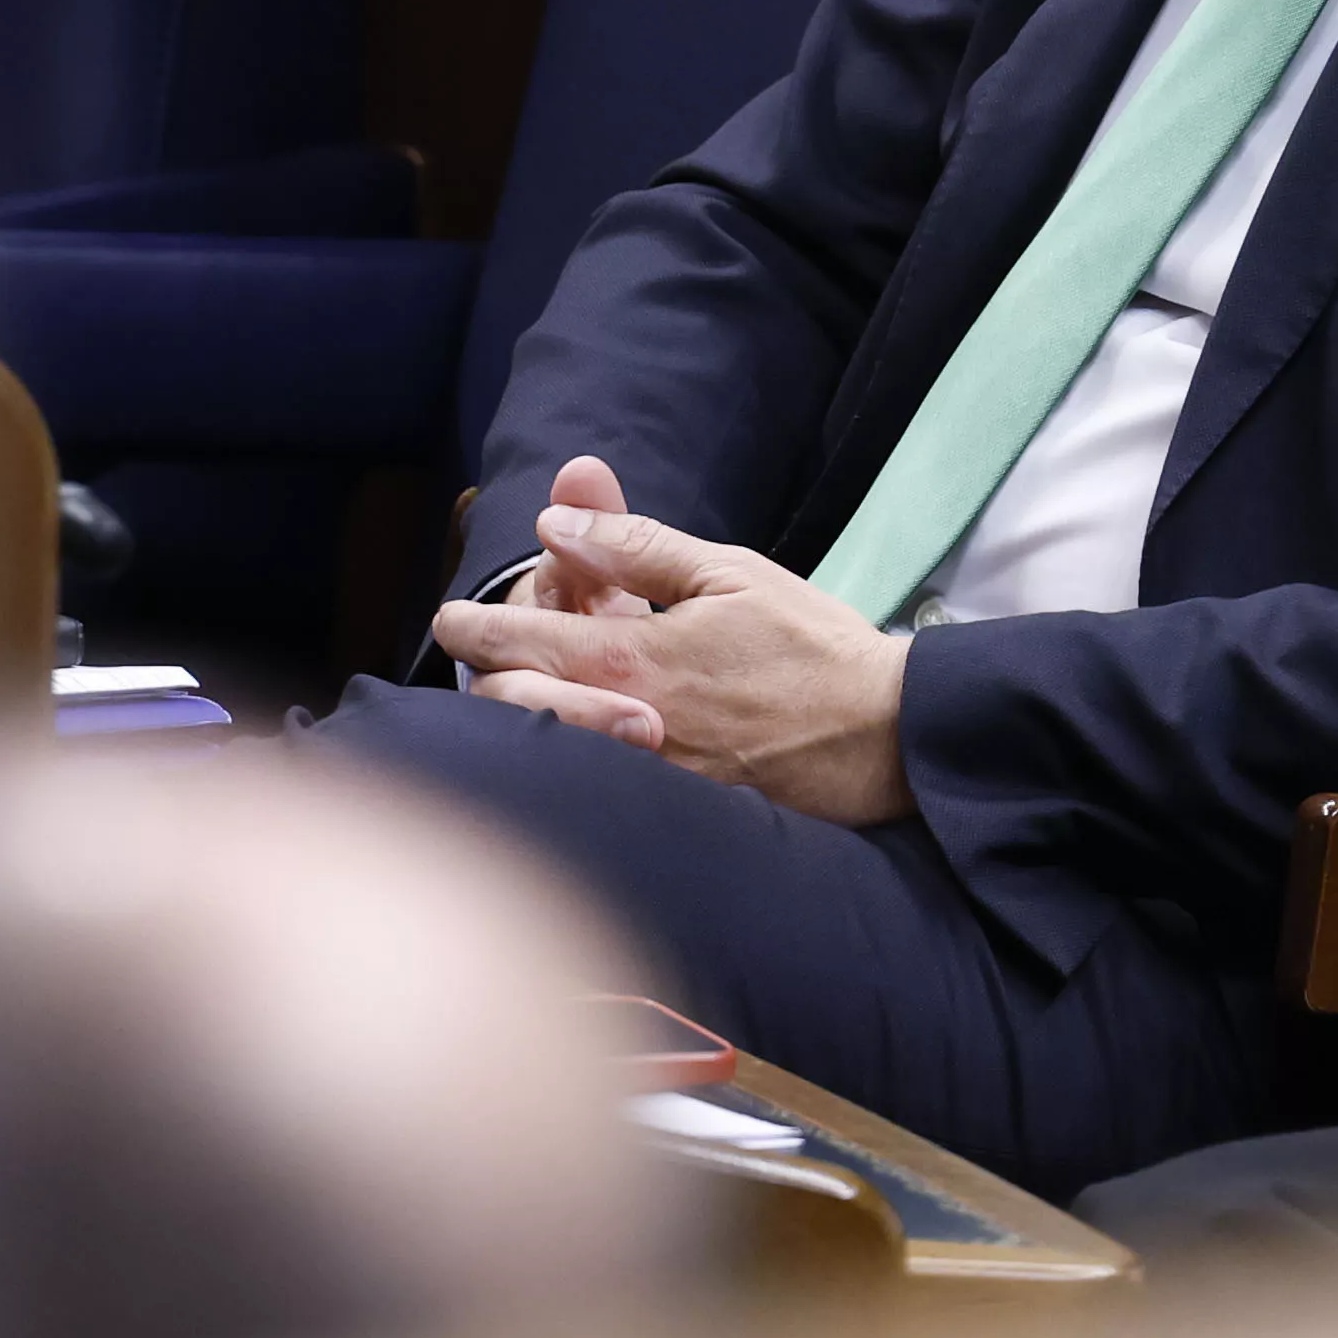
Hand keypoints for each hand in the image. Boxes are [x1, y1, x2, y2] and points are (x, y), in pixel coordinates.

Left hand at [430, 486, 912, 824]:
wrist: (886, 737)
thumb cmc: (813, 645)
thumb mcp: (727, 572)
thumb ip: (636, 546)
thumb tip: (556, 524)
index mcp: (634, 659)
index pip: (524, 641)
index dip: (476, 627)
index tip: (450, 620)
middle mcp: (626, 726)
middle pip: (516, 711)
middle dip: (487, 681)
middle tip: (480, 661)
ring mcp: (648, 778)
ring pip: (551, 752)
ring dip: (525, 720)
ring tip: (520, 696)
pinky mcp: (676, 812)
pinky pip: (599, 784)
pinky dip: (573, 756)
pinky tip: (577, 743)